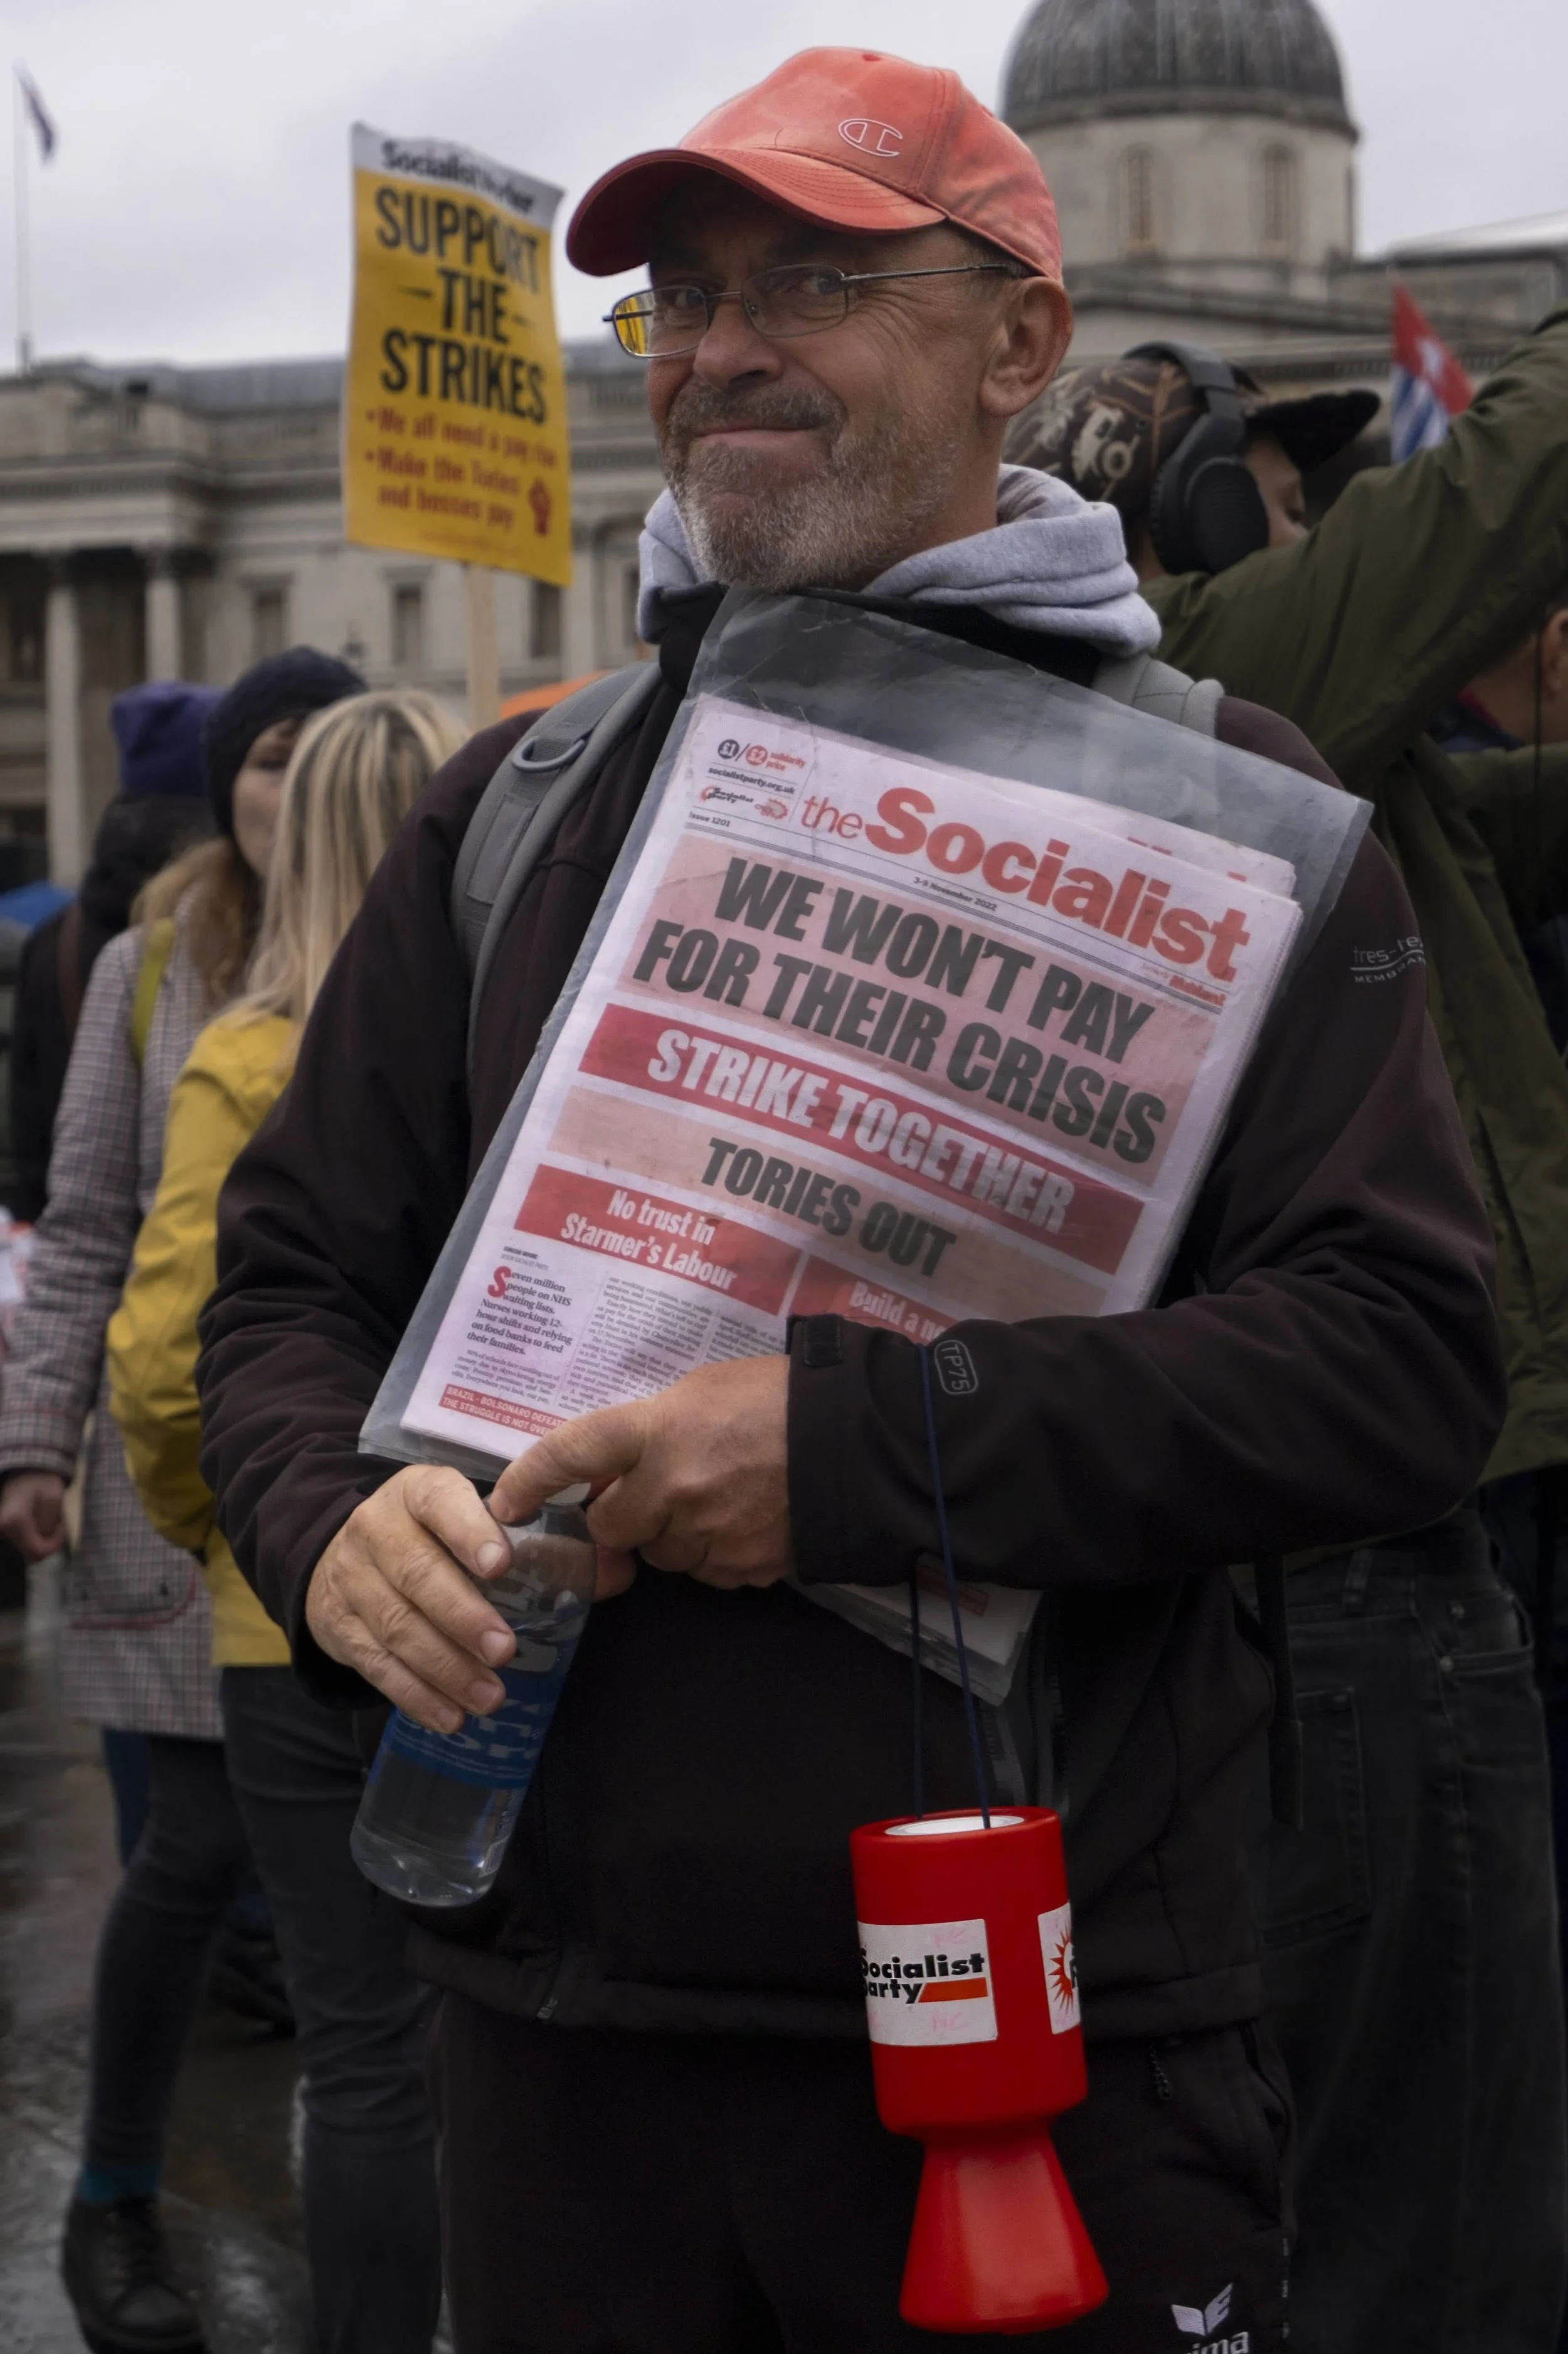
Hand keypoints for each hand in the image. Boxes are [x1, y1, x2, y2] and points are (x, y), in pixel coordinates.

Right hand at [0, 1470, 66, 1560]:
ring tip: (50, 1517)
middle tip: (58, 1523)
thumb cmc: (41, 1481)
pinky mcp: (7, 1531)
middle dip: (49, 1541)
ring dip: (44, 1537)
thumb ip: (49, 1522)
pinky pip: (26, 1541)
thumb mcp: (54, 1498)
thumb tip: (44, 1538)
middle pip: (32, 1553)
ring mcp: (4, 1531)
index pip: (37, 1552)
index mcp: (15, 1521)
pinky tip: (41, 1519)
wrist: (24, 1472)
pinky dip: (37, 1534)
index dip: (54, 1544)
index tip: (62, 1527)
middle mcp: (4, 1529)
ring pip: (29, 1547)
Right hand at [305, 1463, 630, 1733]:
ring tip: (490, 1696)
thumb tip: (620, 1569)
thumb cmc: (432, 1533)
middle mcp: (377, 1530)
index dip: (470, 1533)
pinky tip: (451, 1717)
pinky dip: (415, 1695)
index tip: (503, 1565)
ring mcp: (351, 1579)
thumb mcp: (474, 1518)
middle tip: (505, 1650)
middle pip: (416, 1573)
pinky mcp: (337, 1626)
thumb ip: (545, 1543)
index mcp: (419, 1493)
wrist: (339, 1548)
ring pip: (396, 1625)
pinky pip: (375, 1665)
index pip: (441, 1503)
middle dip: (462, 1616)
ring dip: (445, 1666)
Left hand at [490, 1355, 791, 1592]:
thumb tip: (618, 1467)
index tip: (506, 1503)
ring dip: (673, 1535)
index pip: (570, 1454)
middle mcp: (672, 1487)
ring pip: (661, 1554)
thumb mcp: (704, 1390)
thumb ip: (652, 1428)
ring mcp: (707, 1534)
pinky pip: (707, 1571)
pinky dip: (715, 1552)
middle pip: (611, 1525)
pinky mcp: (742, 1567)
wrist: (861, 1441)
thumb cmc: (783, 1397)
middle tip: (655, 1492)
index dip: (529, 1480)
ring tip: (719, 1498)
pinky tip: (747, 1520)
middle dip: (622, 1515)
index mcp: (658, 1429)